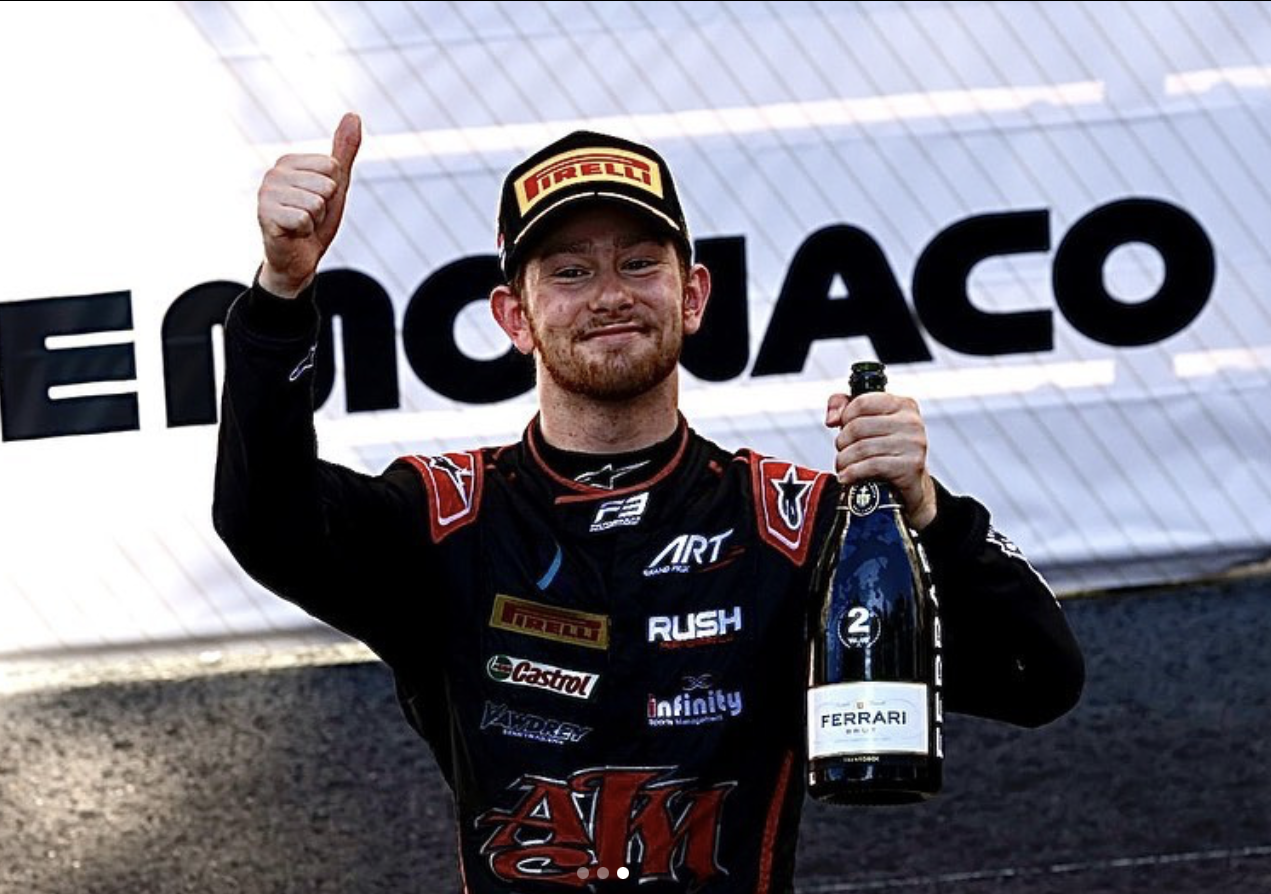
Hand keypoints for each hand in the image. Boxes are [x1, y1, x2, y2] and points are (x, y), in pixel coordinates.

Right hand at [256, 113, 361, 297]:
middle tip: (310, 216)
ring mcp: (266, 193)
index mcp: (289, 161)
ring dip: (315, 220)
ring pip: (316, 202)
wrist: (299, 257)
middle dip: (325, 206)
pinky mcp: (265, 215)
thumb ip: (344, 151)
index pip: (332, 166)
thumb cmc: (316, 220)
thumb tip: (354, 115)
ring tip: (302, 225)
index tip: (319, 200)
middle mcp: (273, 173)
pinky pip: (304, 218)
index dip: (333, 189)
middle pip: (326, 184)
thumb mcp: (336, 184)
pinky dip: (305, 231)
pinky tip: (293, 233)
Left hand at [825, 391, 937, 529]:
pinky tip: (846, 477)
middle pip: (858, 426)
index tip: (843, 428)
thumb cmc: (886, 449)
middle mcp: (911, 422)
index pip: (862, 402)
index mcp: (903, 405)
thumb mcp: (869, 421)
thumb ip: (843, 406)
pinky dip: (852, 472)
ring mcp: (913, 444)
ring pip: (862, 447)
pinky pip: (872, 465)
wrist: (911, 484)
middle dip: (842, 442)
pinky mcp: (911, 466)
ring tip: (842, 465)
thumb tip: (832, 419)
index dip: (845, 417)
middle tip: (842, 451)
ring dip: (844, 460)